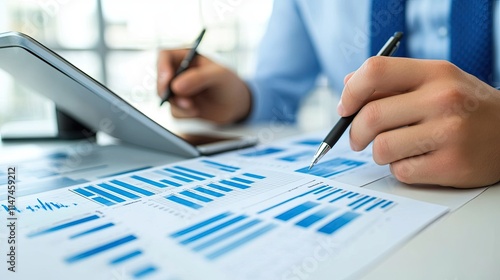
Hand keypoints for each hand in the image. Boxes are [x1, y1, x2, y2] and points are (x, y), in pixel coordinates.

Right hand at [157, 49, 251, 123]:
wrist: (235, 106)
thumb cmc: (229, 83)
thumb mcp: (220, 76)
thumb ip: (199, 78)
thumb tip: (176, 86)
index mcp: (186, 57)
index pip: (165, 56)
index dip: (162, 67)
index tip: (168, 81)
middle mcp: (178, 72)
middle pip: (160, 78)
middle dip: (168, 92)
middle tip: (183, 102)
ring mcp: (177, 90)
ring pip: (166, 98)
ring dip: (179, 105)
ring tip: (195, 108)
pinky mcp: (179, 106)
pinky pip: (174, 111)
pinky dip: (184, 114)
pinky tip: (197, 111)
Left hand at [339, 57, 499, 187]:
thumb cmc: (463, 106)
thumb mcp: (434, 81)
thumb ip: (392, 80)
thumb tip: (348, 84)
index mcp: (434, 73)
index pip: (375, 71)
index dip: (350, 91)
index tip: (345, 108)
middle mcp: (443, 99)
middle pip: (370, 116)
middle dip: (354, 132)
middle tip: (358, 139)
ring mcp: (449, 133)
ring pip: (381, 148)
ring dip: (379, 153)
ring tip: (397, 149)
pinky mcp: (451, 166)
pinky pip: (401, 171)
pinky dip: (400, 169)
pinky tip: (418, 160)